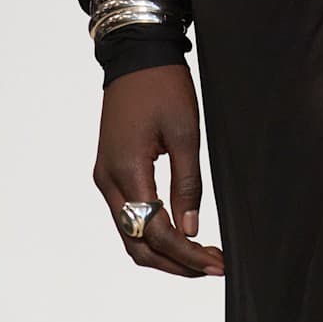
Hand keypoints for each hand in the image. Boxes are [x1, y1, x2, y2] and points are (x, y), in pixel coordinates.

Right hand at [92, 62, 226, 275]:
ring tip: (200, 256)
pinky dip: (152, 232)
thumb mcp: (185, 132)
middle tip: (212, 266)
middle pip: (136, 244)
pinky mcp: (110, 171)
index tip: (217, 264)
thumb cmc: (163, 86)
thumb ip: (187, 184)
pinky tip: (180, 233)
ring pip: (130, 234)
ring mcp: (105, 177)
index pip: (156, 232)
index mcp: (126, 171)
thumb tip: (191, 230)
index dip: (187, 254)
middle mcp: (108, 181)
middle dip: (175, 262)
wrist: (136, 55)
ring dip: (163, 251)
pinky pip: (128, 216)